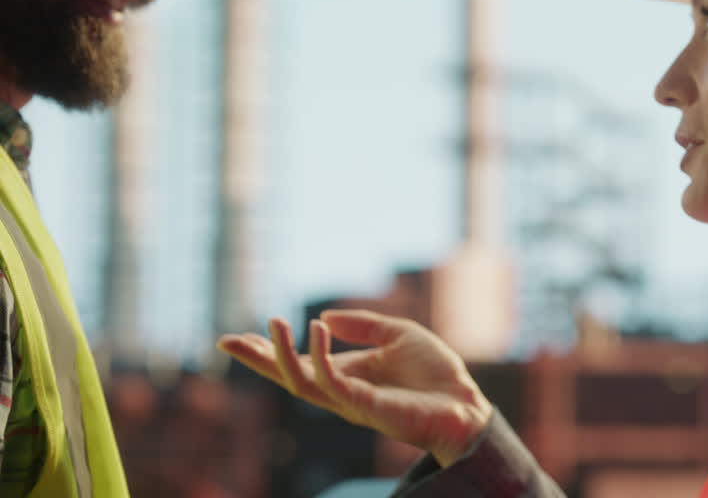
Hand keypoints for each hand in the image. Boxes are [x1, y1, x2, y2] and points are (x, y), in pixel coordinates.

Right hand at [216, 310, 492, 464]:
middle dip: (258, 361)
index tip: (238, 336)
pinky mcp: (365, 407)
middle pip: (288, 377)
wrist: (464, 402)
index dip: (270, 350)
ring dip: (282, 355)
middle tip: (227, 341)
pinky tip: (317, 329)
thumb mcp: (398, 335)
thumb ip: (363, 326)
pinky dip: (319, 356)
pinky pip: (332, 381)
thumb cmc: (435, 374)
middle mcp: (342, 391)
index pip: (300, 363)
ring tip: (274, 323)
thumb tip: (325, 317)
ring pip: (301, 383)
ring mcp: (350, 401)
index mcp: (349, 374)